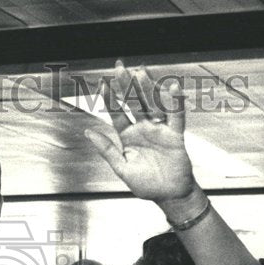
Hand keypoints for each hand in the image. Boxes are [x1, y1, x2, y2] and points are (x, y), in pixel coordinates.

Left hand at [85, 61, 195, 203]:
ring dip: (147, 89)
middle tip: (120, 68)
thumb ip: (106, 149)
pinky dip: (175, 102)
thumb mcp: (122, 168)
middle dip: (127, 86)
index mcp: (128, 137)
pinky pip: (176, 116)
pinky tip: (172, 88)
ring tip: (140, 73)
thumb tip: (87, 133)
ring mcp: (159, 130)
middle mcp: (143, 129)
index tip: (103, 84)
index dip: (111, 99)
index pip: (118, 114)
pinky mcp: (175, 135)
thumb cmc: (147, 185)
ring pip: (153, 105)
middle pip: (135, 103)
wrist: (169, 195)